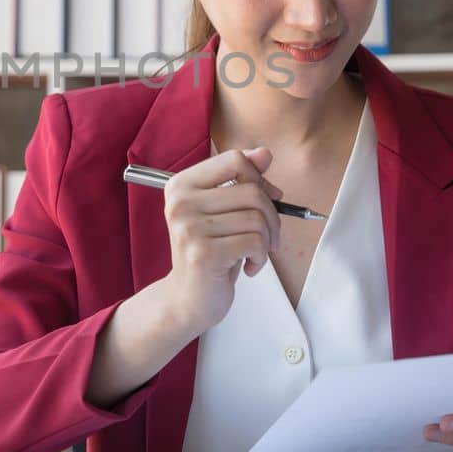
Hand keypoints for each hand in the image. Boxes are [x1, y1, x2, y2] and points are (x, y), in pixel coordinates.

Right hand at [158, 146, 283, 336]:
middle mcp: (180, 203)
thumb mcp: (224, 210)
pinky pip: (255, 243)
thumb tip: (265, 153)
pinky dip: (261, 258)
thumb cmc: (210, 251)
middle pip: (252, 190)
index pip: (234, 159)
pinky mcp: (203, 253)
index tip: (266, 199)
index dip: (259, 178)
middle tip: (268, 236)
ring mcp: (189, 228)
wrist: (188, 299)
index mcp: (181, 185)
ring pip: (257, 219)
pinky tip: (248, 266)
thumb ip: (242, 179)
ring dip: (266, 240)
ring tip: (254, 253)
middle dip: (272, 215)